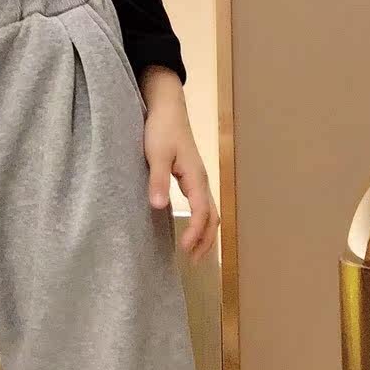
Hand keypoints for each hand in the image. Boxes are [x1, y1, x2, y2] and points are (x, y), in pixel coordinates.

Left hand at [139, 69, 219, 261]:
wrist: (167, 108)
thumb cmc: (161, 129)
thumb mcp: (156, 153)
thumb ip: (157, 179)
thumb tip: (159, 205)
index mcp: (195, 176)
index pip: (202, 211)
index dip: (196, 232)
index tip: (186, 248)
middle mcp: (202, 180)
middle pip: (213, 217)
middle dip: (206, 240)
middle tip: (193, 260)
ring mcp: (199, 179)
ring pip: (211, 212)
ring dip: (206, 234)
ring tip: (195, 253)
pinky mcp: (192, 177)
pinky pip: (204, 206)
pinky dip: (202, 223)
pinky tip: (190, 230)